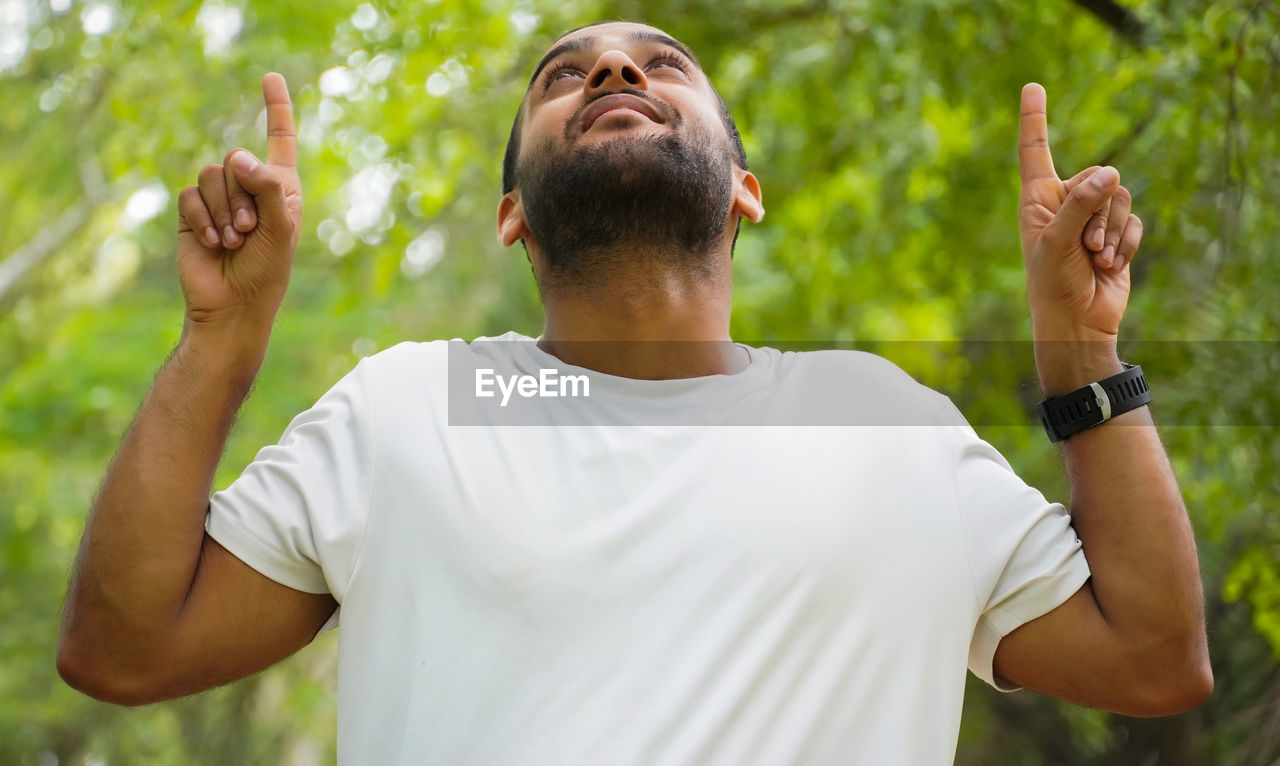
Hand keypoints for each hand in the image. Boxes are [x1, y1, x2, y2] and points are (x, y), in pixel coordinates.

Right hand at [176, 73, 301, 328]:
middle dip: (242, 196)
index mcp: (281, 187)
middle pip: (235, 159)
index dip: (276, 107)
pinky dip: (203, 220)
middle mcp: (249, 187)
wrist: (233, 304)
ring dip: (224, 211)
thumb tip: (238, 157)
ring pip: (211, 175)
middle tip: (249, 233)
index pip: (279, 139)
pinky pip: (190, 195)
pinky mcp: (192, 212)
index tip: (270, 75)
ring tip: (234, 241)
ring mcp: (219, 198)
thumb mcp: (280, 229)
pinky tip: (213, 244)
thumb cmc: (266, 270)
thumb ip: (267, 188)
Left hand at [1018, 83, 1143, 342]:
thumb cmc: (1053, 283)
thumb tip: (1111, 173)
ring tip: (1094, 258)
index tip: (1032, 87)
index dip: (1034, 119)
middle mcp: (1064, 201)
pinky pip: (1133, 220)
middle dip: (1097, 211)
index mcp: (1037, 199)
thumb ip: (1080, 205)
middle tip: (1084, 246)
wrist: (1077, 322)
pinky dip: (1125, 244)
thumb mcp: (1057, 242)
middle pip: (1098, 175)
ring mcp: (1091, 217)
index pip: (1035, 151)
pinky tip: (1109, 266)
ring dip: (1110, 232)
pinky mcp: (1116, 232)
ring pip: (1119, 196)